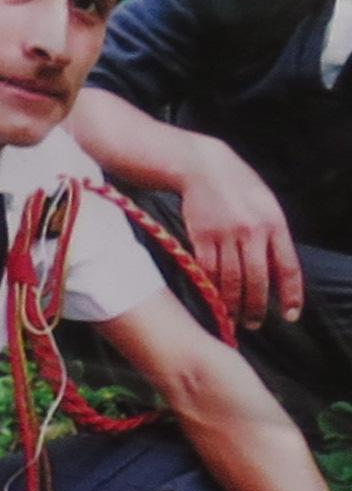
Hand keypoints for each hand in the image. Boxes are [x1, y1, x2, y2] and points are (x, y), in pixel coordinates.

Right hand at [166, 139, 303, 332]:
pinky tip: (212, 297)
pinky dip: (210, 286)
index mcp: (275, 225)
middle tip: (254, 324)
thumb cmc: (238, 187)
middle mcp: (252, 231)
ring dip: (231, 303)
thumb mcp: (266, 206)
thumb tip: (275, 272)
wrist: (203, 167)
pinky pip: (207, 269)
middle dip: (256, 307)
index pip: (288, 268)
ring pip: (230, 279)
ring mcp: (225, 234)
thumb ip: (272, 236)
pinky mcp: (200, 236)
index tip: (289, 315)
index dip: (290, 295)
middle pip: (257, 280)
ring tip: (232, 317)